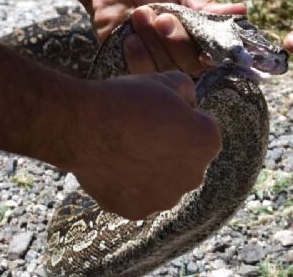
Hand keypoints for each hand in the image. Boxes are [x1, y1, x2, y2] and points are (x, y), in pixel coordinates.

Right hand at [67, 72, 220, 219]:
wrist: (84, 125)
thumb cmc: (128, 100)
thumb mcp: (168, 80)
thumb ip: (188, 93)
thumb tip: (189, 105)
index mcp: (208, 143)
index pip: (201, 130)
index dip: (180, 117)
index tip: (158, 113)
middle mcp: (194, 177)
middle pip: (183, 160)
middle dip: (170, 149)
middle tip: (140, 131)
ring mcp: (164, 198)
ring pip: (161, 182)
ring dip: (150, 170)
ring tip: (124, 149)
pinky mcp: (137, 211)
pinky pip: (136, 196)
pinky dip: (127, 185)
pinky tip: (112, 166)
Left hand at [92, 0, 244, 75]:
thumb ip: (206, 4)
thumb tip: (242, 12)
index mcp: (199, 35)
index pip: (214, 56)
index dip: (211, 53)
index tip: (202, 41)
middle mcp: (181, 53)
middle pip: (190, 66)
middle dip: (176, 41)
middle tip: (161, 16)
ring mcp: (156, 61)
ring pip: (165, 69)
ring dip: (153, 42)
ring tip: (139, 15)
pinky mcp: (130, 65)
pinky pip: (140, 73)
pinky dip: (136, 54)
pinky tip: (129, 35)